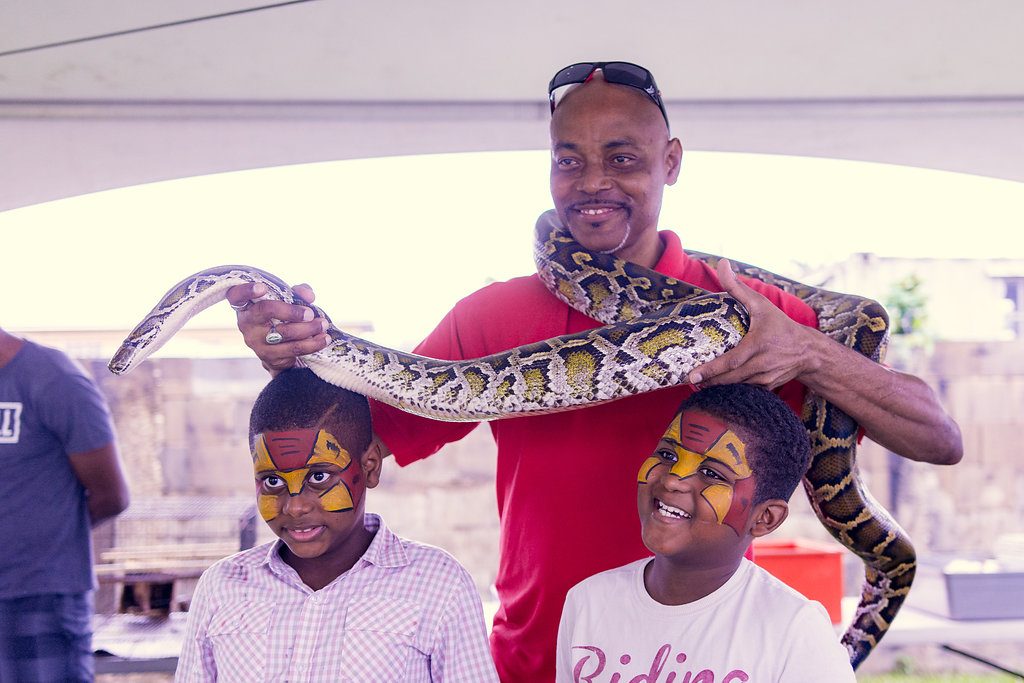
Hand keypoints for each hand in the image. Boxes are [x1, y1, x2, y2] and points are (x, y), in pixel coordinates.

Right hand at [227, 282, 330, 373]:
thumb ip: (296, 293)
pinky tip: (323, 339)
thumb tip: (308, 296)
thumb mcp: (285, 301)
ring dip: (308, 329)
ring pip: (284, 333)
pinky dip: (312, 344)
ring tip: (323, 325)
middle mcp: (246, 323)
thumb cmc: (280, 317)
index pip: (237, 295)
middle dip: (292, 311)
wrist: (278, 349)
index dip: (247, 290)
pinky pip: (293, 349)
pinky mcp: (268, 357)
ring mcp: (256, 342)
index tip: (262, 287)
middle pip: (266, 311)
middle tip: (311, 313)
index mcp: (246, 305)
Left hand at [687, 259, 814, 389]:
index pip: (731, 362)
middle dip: (707, 382)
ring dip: (716, 387)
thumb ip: (737, 287)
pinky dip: (730, 390)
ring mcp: (764, 380)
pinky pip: (744, 391)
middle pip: (729, 379)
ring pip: (735, 387)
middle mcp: (761, 366)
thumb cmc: (780, 325)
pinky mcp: (766, 388)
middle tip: (688, 380)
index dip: (711, 370)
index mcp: (758, 346)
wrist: (808, 351)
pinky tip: (716, 387)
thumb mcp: (761, 304)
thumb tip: (722, 263)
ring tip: (697, 384)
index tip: (693, 376)